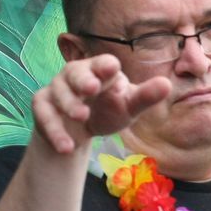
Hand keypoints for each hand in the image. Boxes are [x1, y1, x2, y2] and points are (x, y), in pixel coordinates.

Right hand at [31, 56, 171, 155]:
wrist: (80, 130)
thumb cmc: (109, 110)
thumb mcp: (129, 107)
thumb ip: (146, 97)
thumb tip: (167, 84)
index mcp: (100, 71)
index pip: (103, 63)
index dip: (105, 66)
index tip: (112, 68)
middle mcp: (75, 75)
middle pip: (75, 73)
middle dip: (83, 79)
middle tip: (91, 88)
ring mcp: (56, 89)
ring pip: (58, 93)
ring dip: (69, 105)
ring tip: (83, 119)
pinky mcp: (42, 106)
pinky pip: (44, 115)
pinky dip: (54, 131)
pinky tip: (67, 147)